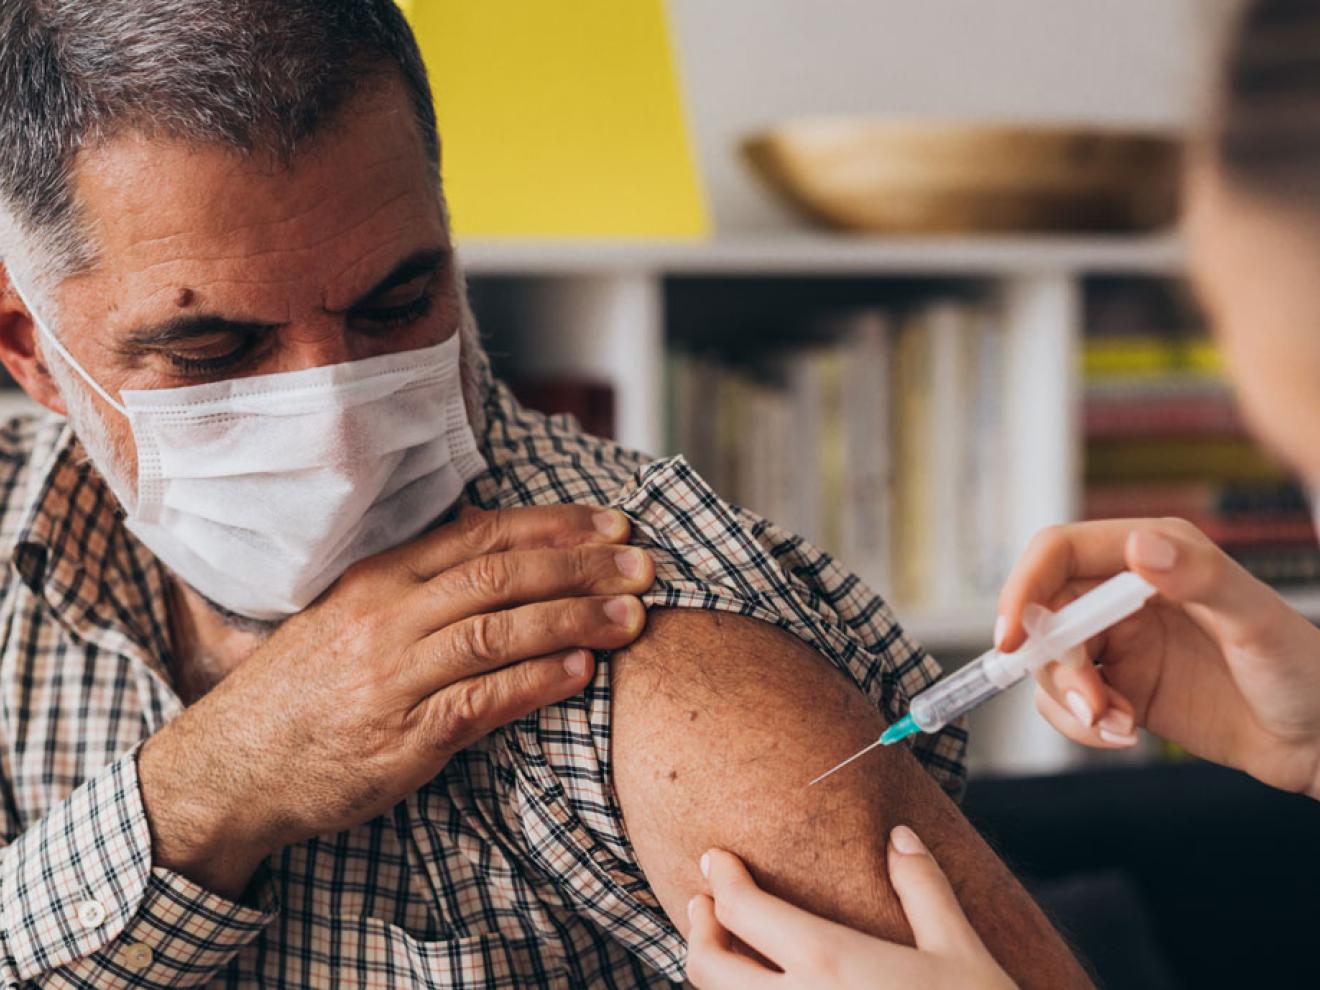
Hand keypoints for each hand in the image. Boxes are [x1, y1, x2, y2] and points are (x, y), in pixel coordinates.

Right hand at [139, 505, 653, 897]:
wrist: (233, 766)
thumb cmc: (302, 689)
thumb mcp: (348, 615)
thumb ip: (418, 585)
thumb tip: (502, 555)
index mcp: (380, 577)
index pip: (483, 534)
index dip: (556, 526)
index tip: (614, 525)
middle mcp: (388, 616)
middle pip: (502, 576)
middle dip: (584, 568)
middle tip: (646, 567)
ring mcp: (394, 676)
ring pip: (499, 632)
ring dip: (575, 620)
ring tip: (633, 618)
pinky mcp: (402, 737)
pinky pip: (481, 701)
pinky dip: (536, 683)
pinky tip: (582, 672)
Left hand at [685, 828, 1014, 989]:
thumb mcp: (957, 951)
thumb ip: (923, 889)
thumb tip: (900, 835)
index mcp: (827, 960)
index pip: (744, 908)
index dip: (721, 876)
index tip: (716, 859)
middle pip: (708, 964)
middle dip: (699, 926)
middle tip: (704, 901)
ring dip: (715, 974)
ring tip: (727, 949)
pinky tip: (761, 989)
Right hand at [999, 518, 1319, 798]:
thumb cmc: (1306, 671)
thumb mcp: (1257, 619)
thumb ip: (1199, 576)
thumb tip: (1137, 545)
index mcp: (1151, 554)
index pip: (1059, 553)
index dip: (1023, 587)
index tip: (1011, 637)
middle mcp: (1124, 593)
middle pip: (1044, 615)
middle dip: (1054, 665)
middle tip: (1092, 705)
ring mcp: (1118, 642)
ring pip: (1049, 663)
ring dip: (1069, 701)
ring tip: (1118, 727)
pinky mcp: (1118, 687)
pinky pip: (1067, 702)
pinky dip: (1082, 724)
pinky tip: (1125, 735)